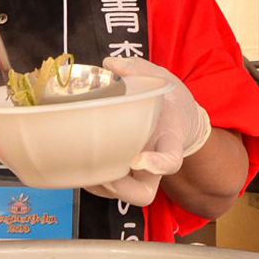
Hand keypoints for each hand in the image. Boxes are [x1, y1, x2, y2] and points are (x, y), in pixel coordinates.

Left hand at [84, 57, 211, 206]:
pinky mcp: (125, 170)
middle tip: (102, 173)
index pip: (171, 160)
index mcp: (170, 138)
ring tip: (82, 166)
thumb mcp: (160, 78)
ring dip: (102, 187)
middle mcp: (155, 161)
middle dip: (121, 189)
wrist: (179, 117)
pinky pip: (110, 186)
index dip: (157, 165)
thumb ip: (138, 69)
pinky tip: (78, 161)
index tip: (138, 159)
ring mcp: (140, 171)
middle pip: (144, 194)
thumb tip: (110, 63)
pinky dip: (94, 180)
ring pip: (124, 195)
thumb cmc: (169, 99)